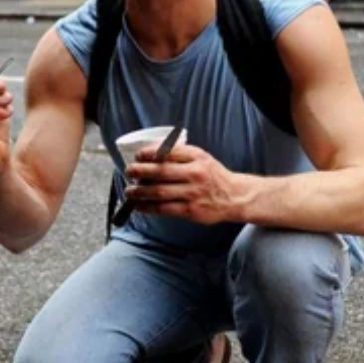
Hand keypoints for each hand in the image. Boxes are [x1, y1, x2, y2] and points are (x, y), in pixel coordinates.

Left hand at [124, 145, 243, 224]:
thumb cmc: (213, 176)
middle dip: (140, 171)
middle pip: (160, 171)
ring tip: (129, 192)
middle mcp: (195, 173)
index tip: (138, 156)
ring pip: (159, 192)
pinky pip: (164, 208)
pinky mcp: (190, 210)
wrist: (234, 197)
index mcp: (196, 157)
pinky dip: (148, 207)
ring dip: (140, 192)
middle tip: (129, 171)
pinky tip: (139, 206)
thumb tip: (149, 154)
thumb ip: (179, 154)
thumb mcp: (201, 158)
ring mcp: (193, 193)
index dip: (149, 153)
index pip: (168, 152)